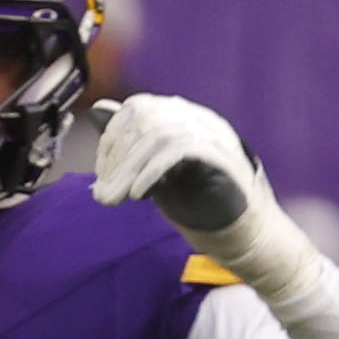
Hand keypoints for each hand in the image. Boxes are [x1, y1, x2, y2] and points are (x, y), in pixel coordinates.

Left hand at [88, 93, 272, 249]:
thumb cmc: (195, 199)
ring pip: (160, 134)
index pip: (138, 107)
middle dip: (116, 157)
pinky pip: (182, 150)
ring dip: (128, 169)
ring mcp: (214, 135)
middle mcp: (198, 118)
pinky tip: (138, 195)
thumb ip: (128, 142)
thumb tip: (98, 109)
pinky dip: (153, 171)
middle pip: (146, 118)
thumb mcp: (150, 168)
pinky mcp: (223, 157)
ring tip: (114, 198)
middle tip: (102, 193)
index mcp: (182, 116)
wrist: (240, 230)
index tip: (101, 173)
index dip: (112, 138)